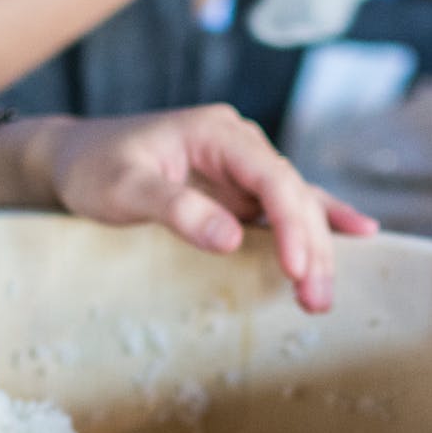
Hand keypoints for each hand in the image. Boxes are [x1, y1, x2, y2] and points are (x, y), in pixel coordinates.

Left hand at [0, 109, 378, 313]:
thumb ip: (176, 209)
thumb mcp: (125, 189)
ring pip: (295, 205)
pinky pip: (285, 206)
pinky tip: (358, 234)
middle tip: (315, 299)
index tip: (296, 268)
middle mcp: (239, 144)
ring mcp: (241, 167)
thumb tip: (230, 238)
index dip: (290, 224)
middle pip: (292, 194)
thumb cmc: (93, 168)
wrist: (73, 159)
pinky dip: (317, 223)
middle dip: (310, 247)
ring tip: (322, 297)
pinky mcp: (237, 190)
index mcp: (217, 133)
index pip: (271, 177)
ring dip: (314, 249)